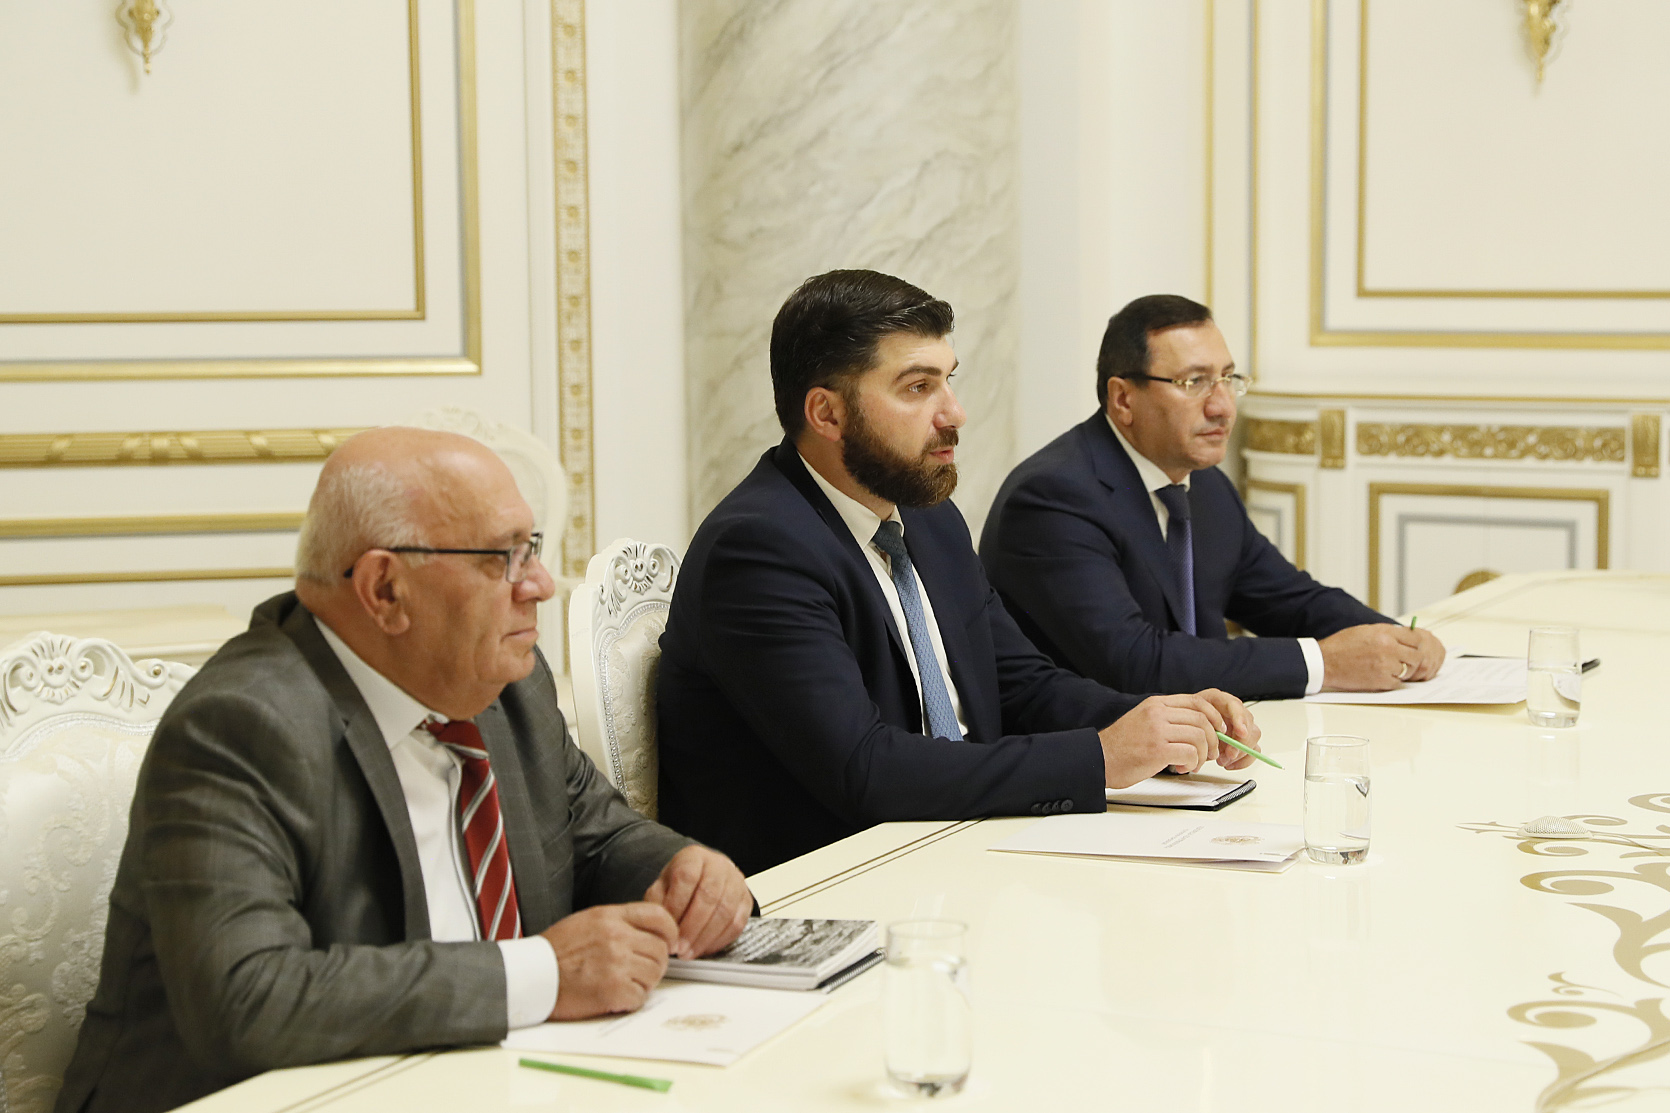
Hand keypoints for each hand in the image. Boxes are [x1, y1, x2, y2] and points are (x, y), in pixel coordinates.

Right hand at [542, 902, 678, 1019]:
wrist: (531, 976)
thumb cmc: (556, 952)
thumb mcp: (588, 921)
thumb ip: (620, 923)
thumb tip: (650, 934)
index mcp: (610, 917)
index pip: (659, 916)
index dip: (670, 931)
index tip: (669, 942)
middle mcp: (616, 936)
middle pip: (660, 949)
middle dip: (654, 963)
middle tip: (638, 971)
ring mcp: (616, 963)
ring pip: (654, 974)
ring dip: (643, 983)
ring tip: (622, 983)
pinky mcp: (612, 990)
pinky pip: (640, 996)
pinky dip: (631, 1000)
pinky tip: (614, 997)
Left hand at [644, 845, 751, 958]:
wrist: (703, 878)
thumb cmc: (680, 885)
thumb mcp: (662, 886)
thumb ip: (658, 903)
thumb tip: (661, 926)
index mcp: (694, 857)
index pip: (687, 877)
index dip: (676, 906)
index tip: (667, 929)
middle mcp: (719, 864)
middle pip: (709, 896)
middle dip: (692, 928)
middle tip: (679, 948)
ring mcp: (736, 881)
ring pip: (725, 912)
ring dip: (705, 938)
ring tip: (689, 953)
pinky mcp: (746, 899)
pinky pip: (737, 923)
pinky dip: (719, 940)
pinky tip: (704, 948)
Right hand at [1098, 691, 1257, 787]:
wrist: (1098, 759)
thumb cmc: (1121, 746)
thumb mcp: (1144, 721)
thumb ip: (1167, 720)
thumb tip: (1199, 729)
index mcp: (1156, 704)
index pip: (1196, 701)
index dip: (1214, 716)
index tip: (1220, 730)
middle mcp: (1157, 713)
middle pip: (1202, 719)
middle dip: (1213, 740)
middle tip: (1210, 754)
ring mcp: (1157, 730)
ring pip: (1199, 737)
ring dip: (1203, 755)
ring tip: (1193, 764)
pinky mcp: (1157, 749)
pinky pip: (1190, 753)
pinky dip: (1192, 763)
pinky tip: (1181, 768)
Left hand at [1193, 688, 1261, 770]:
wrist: (1187, 727)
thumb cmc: (1189, 720)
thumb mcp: (1190, 720)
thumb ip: (1202, 727)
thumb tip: (1212, 742)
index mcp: (1219, 700)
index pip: (1235, 705)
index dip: (1240, 719)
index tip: (1240, 733)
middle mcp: (1233, 711)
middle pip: (1248, 723)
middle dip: (1240, 742)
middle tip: (1229, 754)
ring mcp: (1239, 725)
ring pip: (1253, 737)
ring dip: (1240, 752)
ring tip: (1223, 761)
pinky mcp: (1243, 739)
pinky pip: (1253, 750)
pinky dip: (1243, 760)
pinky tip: (1229, 764)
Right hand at [1319, 624, 1445, 690]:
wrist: (1324, 662)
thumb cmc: (1342, 645)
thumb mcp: (1367, 631)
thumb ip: (1388, 633)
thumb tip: (1407, 637)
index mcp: (1385, 633)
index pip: (1416, 638)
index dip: (1415, 644)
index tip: (1411, 648)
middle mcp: (1388, 648)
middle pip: (1417, 656)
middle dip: (1411, 659)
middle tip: (1401, 661)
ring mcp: (1385, 665)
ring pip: (1409, 670)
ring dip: (1402, 671)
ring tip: (1388, 668)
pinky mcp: (1380, 681)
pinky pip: (1397, 683)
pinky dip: (1391, 681)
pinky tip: (1380, 676)